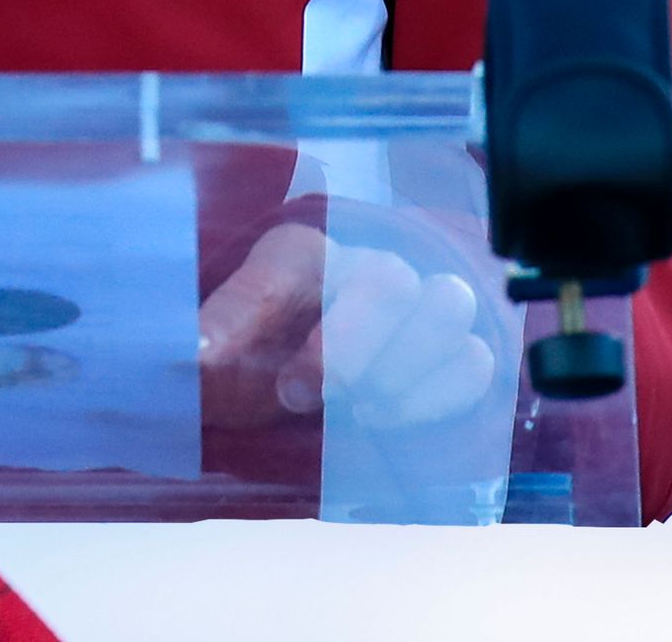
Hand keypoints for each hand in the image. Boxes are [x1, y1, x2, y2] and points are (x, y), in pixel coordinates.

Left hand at [199, 219, 502, 430]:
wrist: (302, 388)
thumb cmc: (261, 358)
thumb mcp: (219, 350)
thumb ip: (210, 340)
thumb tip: (195, 350)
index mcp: (300, 254)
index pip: (294, 260)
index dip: (257, 315)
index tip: (219, 363)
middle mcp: (368, 267)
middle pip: (391, 279)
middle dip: (346, 349)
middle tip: (296, 394)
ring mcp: (423, 306)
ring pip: (448, 308)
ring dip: (399, 370)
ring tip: (353, 408)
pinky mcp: (460, 353)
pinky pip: (476, 360)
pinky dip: (436, 396)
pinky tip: (386, 417)